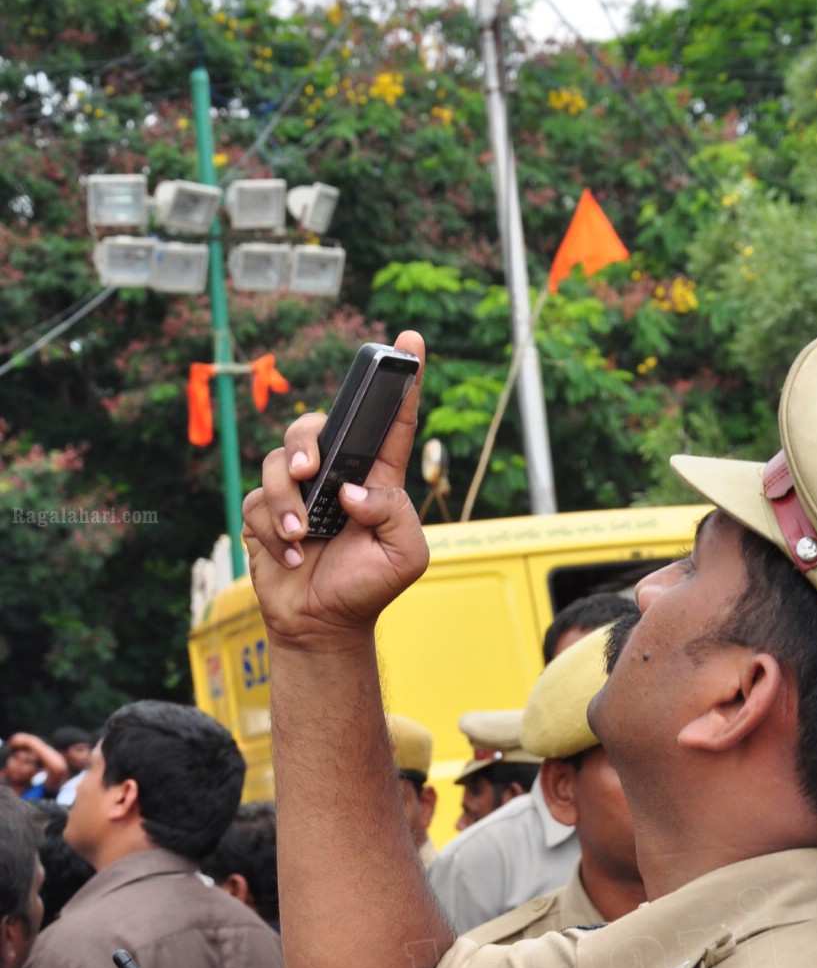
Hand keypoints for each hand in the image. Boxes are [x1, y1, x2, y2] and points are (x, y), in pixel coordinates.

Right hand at [242, 331, 429, 648]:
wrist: (323, 625)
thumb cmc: (368, 587)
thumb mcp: (406, 555)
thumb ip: (394, 513)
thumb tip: (353, 490)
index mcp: (376, 478)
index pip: (391, 422)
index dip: (401, 381)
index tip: (409, 341)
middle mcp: (335, 475)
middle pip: (316, 425)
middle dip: (307, 441)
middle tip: (309, 473)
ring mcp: (297, 492)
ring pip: (279, 462)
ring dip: (288, 502)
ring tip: (305, 537)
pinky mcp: (264, 514)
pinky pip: (257, 502)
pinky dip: (275, 531)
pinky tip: (294, 557)